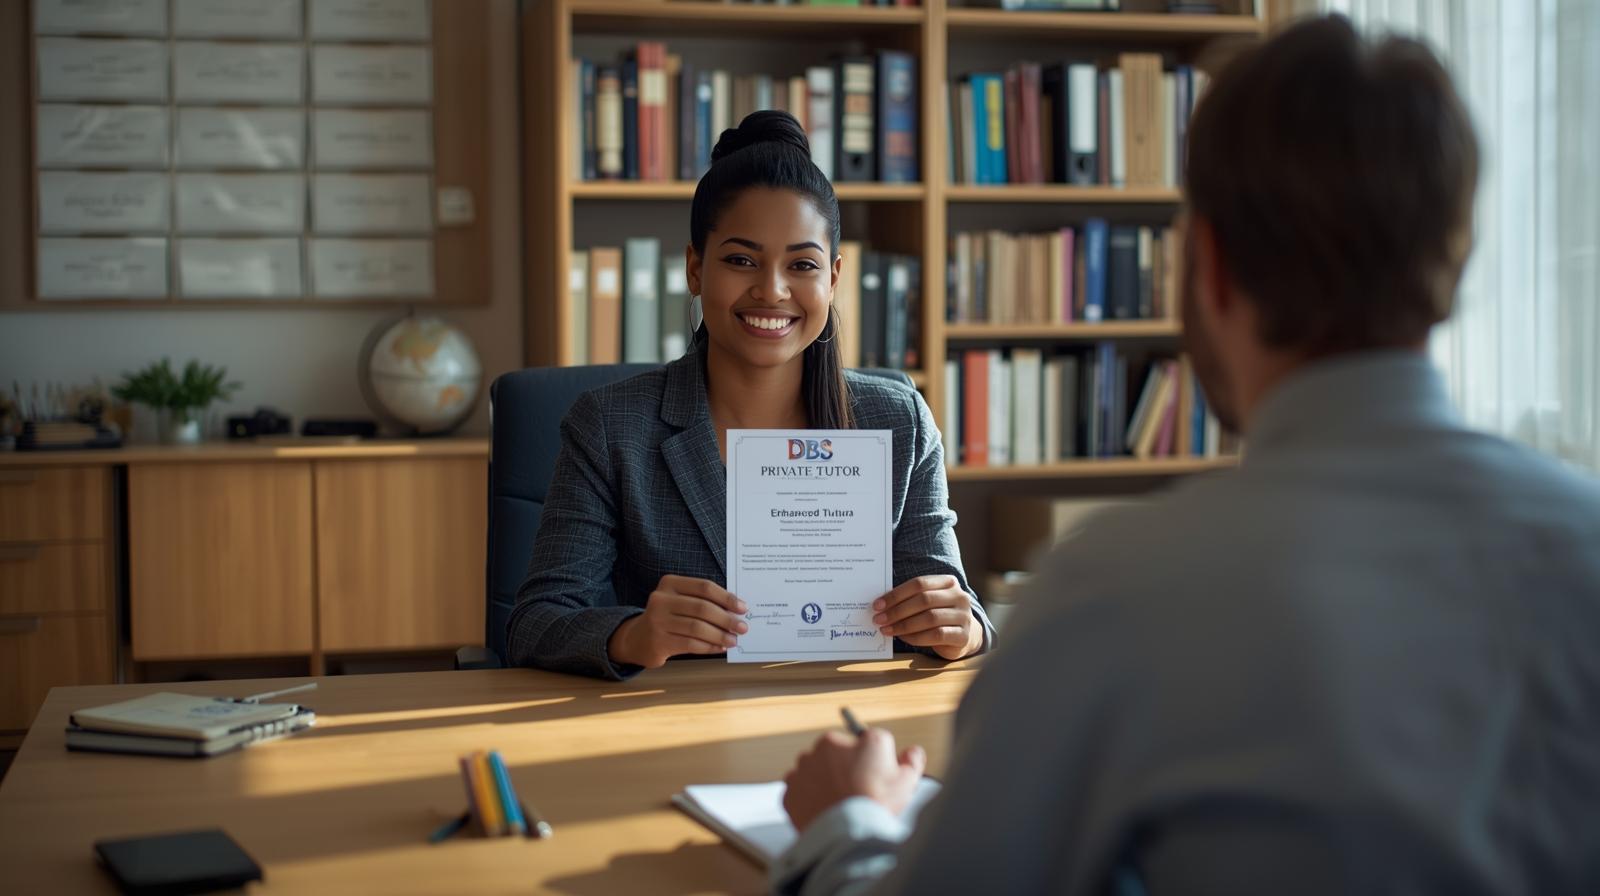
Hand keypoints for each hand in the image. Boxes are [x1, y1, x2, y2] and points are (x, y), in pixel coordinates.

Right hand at [608, 575, 747, 668]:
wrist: (638, 638)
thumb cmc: (668, 617)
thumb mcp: (681, 601)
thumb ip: (703, 601)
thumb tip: (736, 612)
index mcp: (670, 583)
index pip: (704, 587)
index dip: (726, 598)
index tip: (742, 608)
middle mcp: (661, 599)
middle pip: (702, 608)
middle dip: (726, 619)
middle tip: (742, 627)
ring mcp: (657, 621)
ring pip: (697, 628)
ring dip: (720, 635)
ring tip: (733, 640)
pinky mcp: (658, 641)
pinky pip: (691, 644)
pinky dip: (709, 647)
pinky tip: (719, 647)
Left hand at [782, 728, 925, 833]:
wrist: (845, 834)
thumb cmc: (876, 804)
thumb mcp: (907, 779)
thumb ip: (911, 760)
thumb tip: (912, 752)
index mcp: (855, 740)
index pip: (868, 743)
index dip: (875, 762)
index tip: (877, 778)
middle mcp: (825, 747)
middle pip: (839, 755)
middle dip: (847, 769)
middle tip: (859, 793)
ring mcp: (804, 768)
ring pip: (817, 771)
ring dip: (826, 782)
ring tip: (842, 804)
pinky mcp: (790, 790)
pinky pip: (801, 791)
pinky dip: (810, 799)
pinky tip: (826, 811)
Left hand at [873, 575, 981, 659]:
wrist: (964, 634)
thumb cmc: (938, 615)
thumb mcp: (928, 602)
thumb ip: (910, 599)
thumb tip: (880, 605)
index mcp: (948, 582)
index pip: (919, 583)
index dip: (896, 594)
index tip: (878, 605)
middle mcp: (959, 596)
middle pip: (924, 600)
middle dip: (897, 610)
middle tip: (879, 619)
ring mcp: (963, 616)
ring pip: (930, 618)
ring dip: (904, 625)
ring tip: (887, 630)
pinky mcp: (962, 635)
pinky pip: (936, 635)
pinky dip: (916, 637)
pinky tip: (903, 638)